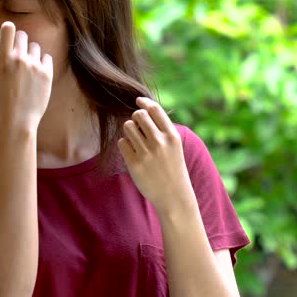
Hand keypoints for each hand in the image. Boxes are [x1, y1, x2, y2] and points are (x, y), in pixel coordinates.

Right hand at [0, 21, 53, 129]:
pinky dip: (42, 62)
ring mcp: (34, 65)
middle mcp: (19, 59)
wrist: (17, 120)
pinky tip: (37, 73)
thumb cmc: (2, 101)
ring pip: (35, 46)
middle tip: (18, 54)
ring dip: (31, 53)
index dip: (8, 29)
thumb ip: (0, 59)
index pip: (8, 29)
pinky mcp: (47, 73)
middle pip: (23, 35)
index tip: (8, 32)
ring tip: (27, 68)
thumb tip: (3, 45)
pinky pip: (46, 57)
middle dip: (19, 41)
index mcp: (3, 60)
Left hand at [118, 97, 194, 213]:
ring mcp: (146, 154)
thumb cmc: (173, 167)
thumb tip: (142, 109)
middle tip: (138, 126)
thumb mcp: (174, 145)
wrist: (174, 196)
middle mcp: (159, 142)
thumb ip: (162, 128)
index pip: (154, 109)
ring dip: (129, 131)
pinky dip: (125, 145)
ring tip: (136, 140)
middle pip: (138, 115)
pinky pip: (122, 143)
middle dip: (135, 117)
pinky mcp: (134, 165)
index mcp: (172, 136)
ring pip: (127, 127)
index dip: (144, 102)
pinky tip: (133, 153)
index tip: (138, 100)